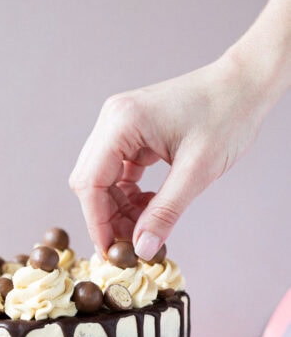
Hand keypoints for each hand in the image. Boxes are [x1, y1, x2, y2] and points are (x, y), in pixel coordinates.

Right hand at [69, 56, 265, 259]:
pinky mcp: (132, 131)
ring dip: (118, 207)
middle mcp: (113, 120)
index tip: (112, 251)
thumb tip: (142, 249)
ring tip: (146, 225)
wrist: (245, 85)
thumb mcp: (197, 172)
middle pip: (90, 181)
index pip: (90, 182)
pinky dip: (129, 193)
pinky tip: (150, 205)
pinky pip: (118, 170)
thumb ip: (165, 212)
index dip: (97, 222)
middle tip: (132, 243)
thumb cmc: (228, 115)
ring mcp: (121, 124)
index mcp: (122, 123)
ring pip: (102, 178)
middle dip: (107, 216)